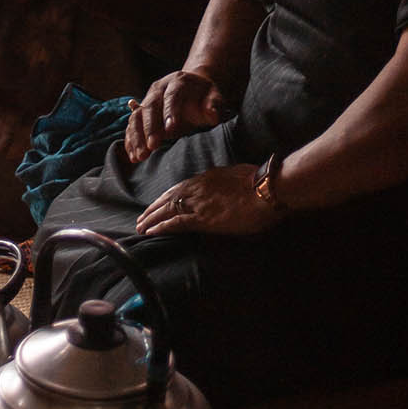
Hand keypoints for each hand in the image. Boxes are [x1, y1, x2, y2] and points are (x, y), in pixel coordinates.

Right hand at [125, 71, 230, 163]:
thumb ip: (214, 104)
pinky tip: (133, 155)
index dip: (170, 111)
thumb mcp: (214, 97)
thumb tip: (212, 114)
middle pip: (150, 106)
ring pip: (136, 116)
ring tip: (140, 156)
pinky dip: (131, 140)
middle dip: (150, 127)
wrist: (193, 89)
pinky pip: (132, 125)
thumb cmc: (205, 96)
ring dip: (136, 137)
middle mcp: (158, 89)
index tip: (171, 129)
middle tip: (153, 146)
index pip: (172, 95)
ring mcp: (148, 100)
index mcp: (178, 82)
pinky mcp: (141, 112)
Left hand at [134, 164, 277, 237]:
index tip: (158, 204)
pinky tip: (151, 232)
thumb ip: (225, 183)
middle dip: (153, 208)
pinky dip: (160, 227)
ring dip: (151, 219)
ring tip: (140, 226)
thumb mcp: (237, 176)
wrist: (267, 189)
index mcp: (206, 178)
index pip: (179, 188)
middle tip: (142, 218)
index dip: (166, 197)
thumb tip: (225, 189)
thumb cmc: (259, 183)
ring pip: (166, 210)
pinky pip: (175, 223)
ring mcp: (198, 203)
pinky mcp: (202, 218)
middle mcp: (197, 188)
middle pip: (168, 198)